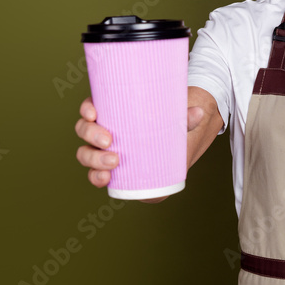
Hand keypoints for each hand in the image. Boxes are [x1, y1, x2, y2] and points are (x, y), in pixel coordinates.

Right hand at [74, 97, 206, 188]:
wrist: (169, 151)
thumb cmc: (166, 126)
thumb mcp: (174, 120)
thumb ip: (185, 118)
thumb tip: (200, 112)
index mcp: (112, 112)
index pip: (92, 106)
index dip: (87, 109)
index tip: (94, 113)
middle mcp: (102, 129)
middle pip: (84, 130)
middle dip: (92, 135)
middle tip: (110, 141)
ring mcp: (103, 150)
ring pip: (86, 153)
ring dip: (93, 159)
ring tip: (113, 162)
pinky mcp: (109, 168)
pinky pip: (95, 173)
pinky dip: (96, 176)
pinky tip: (105, 178)